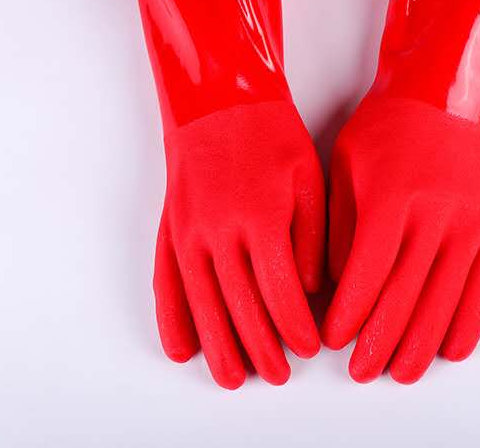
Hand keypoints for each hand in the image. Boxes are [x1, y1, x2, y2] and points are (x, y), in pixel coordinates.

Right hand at [155, 102, 323, 387]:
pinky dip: (173, 318)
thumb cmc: (272, 135)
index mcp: (260, 220)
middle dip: (262, 347)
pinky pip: (168, 283)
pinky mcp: (171, 228)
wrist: (220, 100)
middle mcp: (219, 233)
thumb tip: (307, 287)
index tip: (311, 347)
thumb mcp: (308, 178)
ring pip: (202, 304)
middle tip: (278, 374)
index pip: (279, 293)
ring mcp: (189, 232)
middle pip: (240, 307)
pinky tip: (181, 345)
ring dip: (217, 345)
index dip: (296, 326)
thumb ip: (310, 237)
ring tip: (231, 378)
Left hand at [322, 97, 479, 383]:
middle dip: (378, 342)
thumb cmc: (387, 124)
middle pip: (404, 297)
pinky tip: (452, 348)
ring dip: (421, 343)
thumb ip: (342, 225)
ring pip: (444, 300)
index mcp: (391, 199)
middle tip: (361, 372)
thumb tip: (341, 282)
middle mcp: (434, 217)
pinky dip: (468, 322)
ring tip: (403, 373)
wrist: (449, 93)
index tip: (332, 340)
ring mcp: (469, 224)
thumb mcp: (346, 162)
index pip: (366, 276)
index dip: (348, 315)